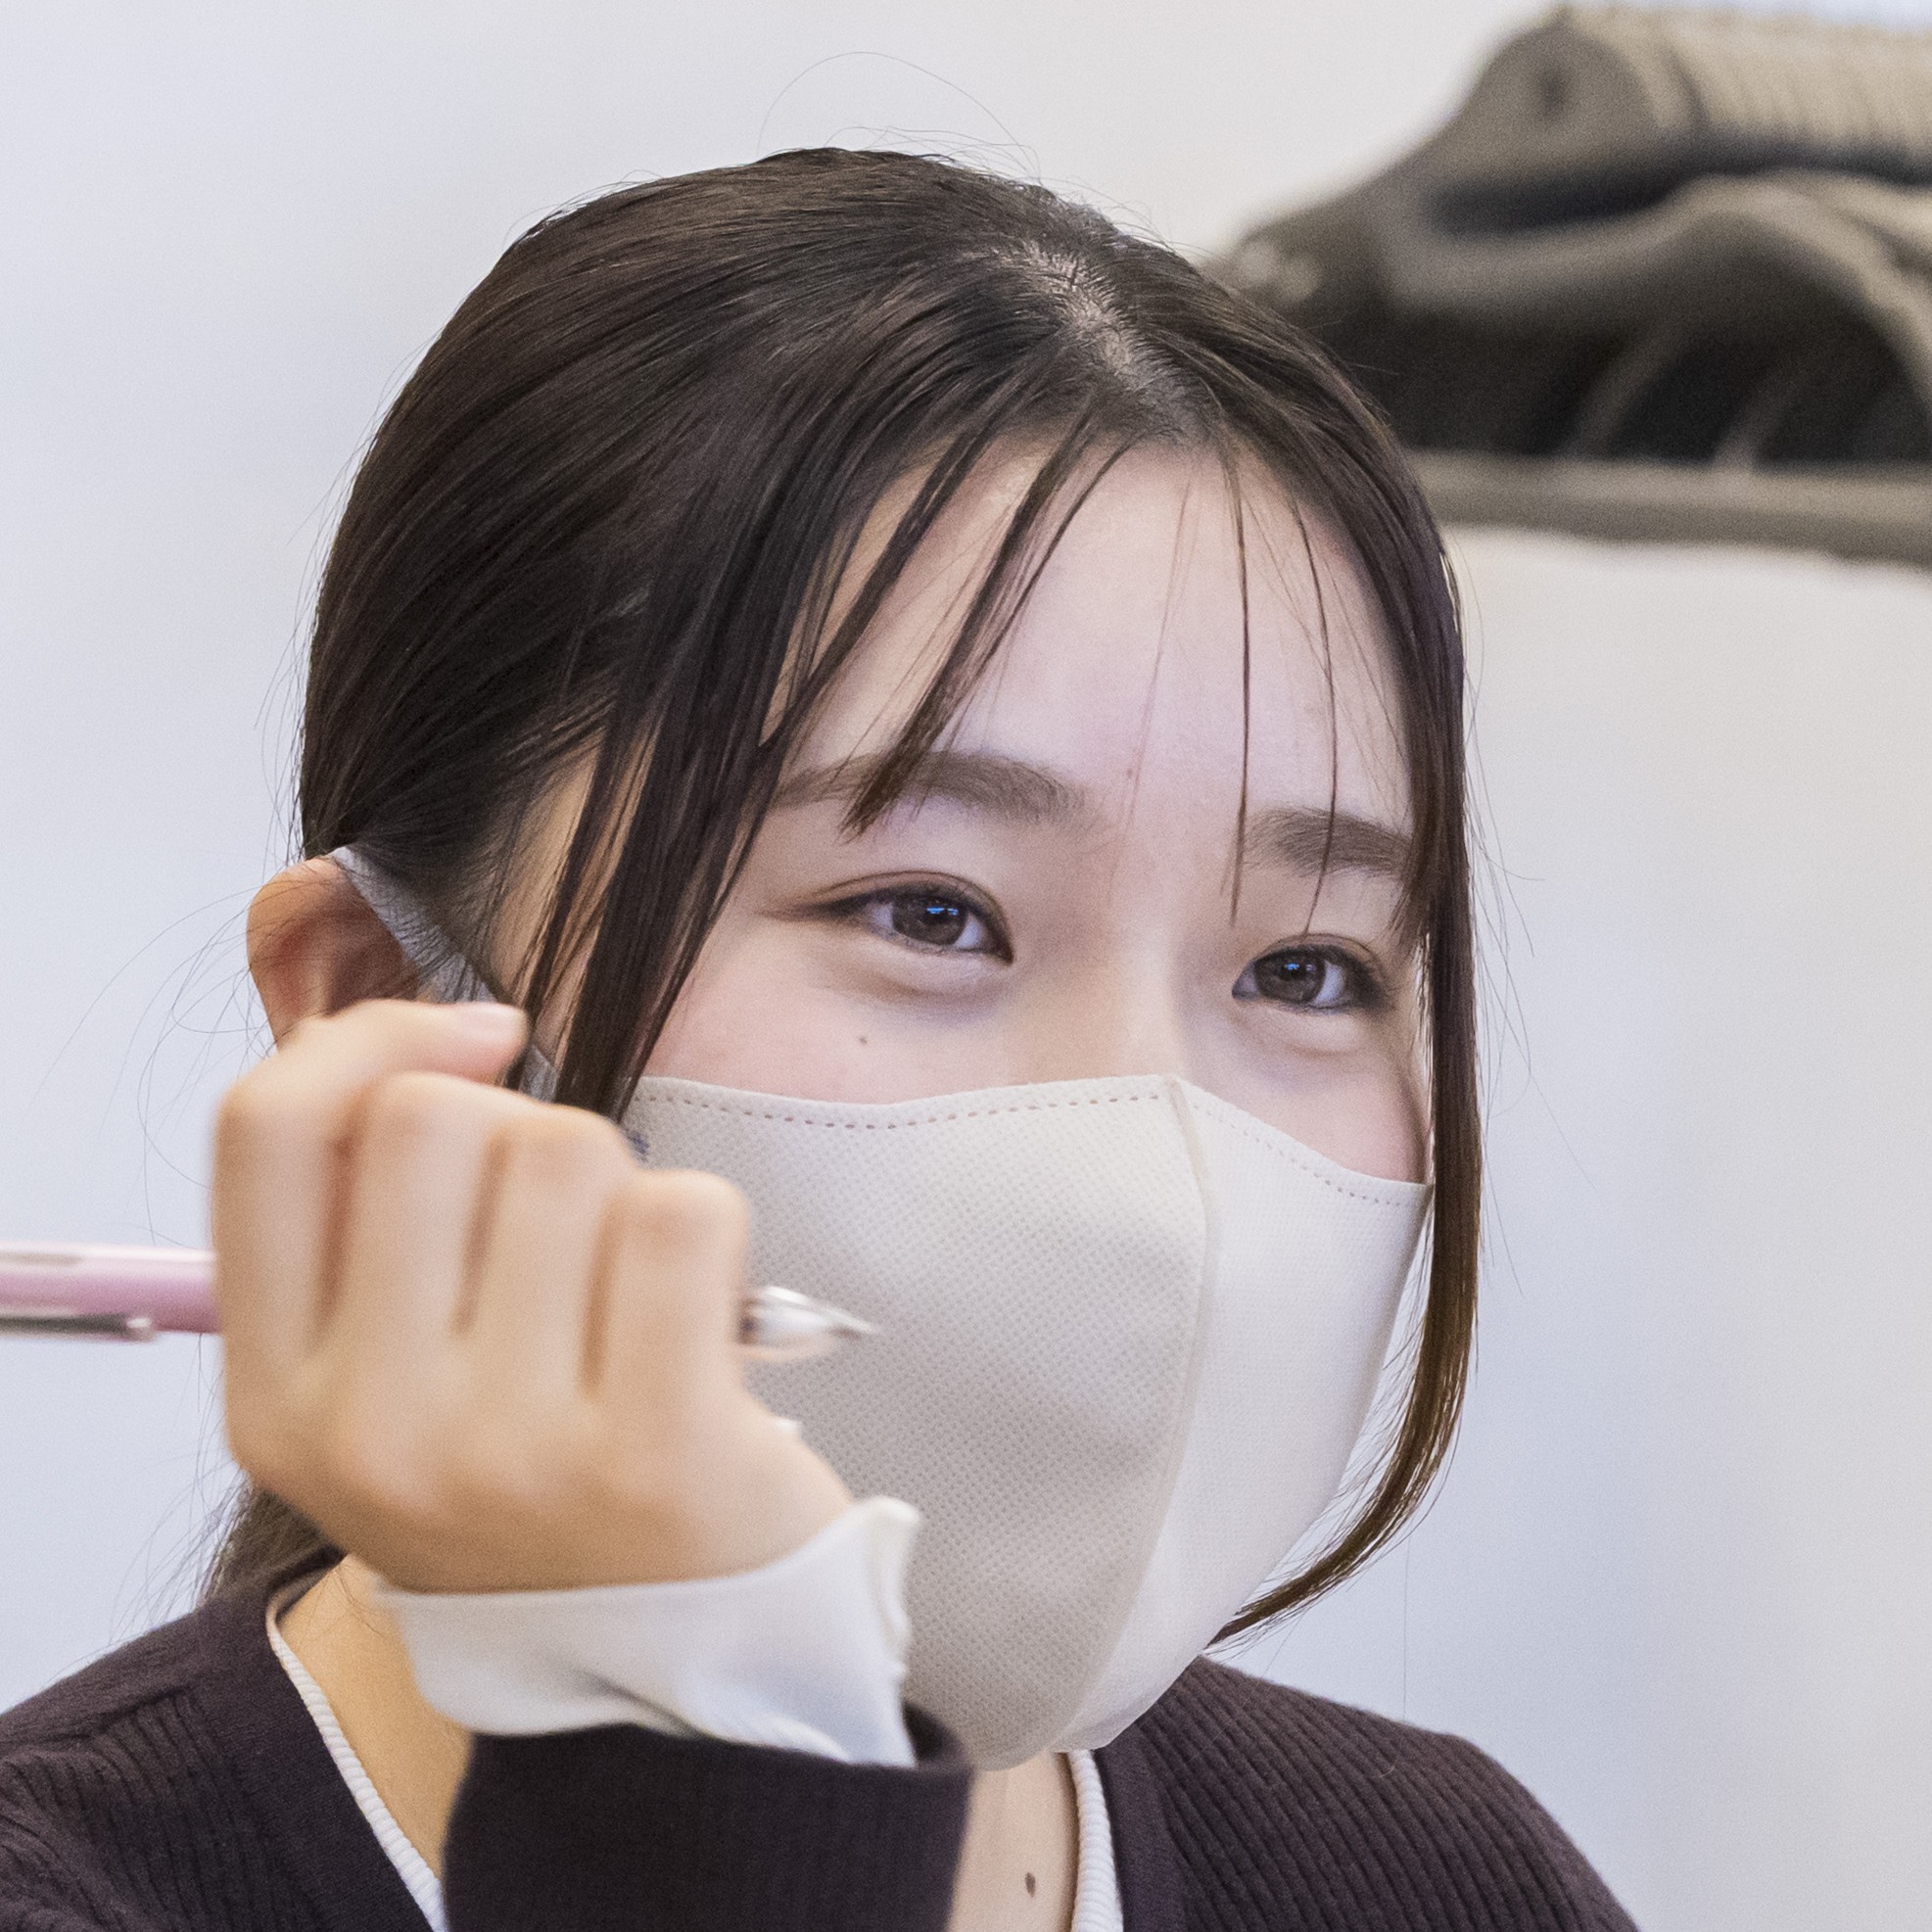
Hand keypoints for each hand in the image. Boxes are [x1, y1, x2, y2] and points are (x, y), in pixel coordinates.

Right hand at [212, 998, 850, 1593]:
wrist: (663, 1657)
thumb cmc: (538, 1478)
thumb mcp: (392, 1382)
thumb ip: (370, 1223)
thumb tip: (454, 1040)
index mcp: (280, 1399)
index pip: (264, 1131)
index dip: (370, 1040)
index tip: (474, 1048)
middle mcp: (372, 1429)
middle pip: (431, 1118)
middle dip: (524, 1134)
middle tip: (567, 1233)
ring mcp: (509, 1448)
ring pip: (567, 1150)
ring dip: (621, 1188)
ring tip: (630, 1294)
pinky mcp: (656, 1449)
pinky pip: (683, 1214)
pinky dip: (709, 1229)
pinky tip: (701, 1313)